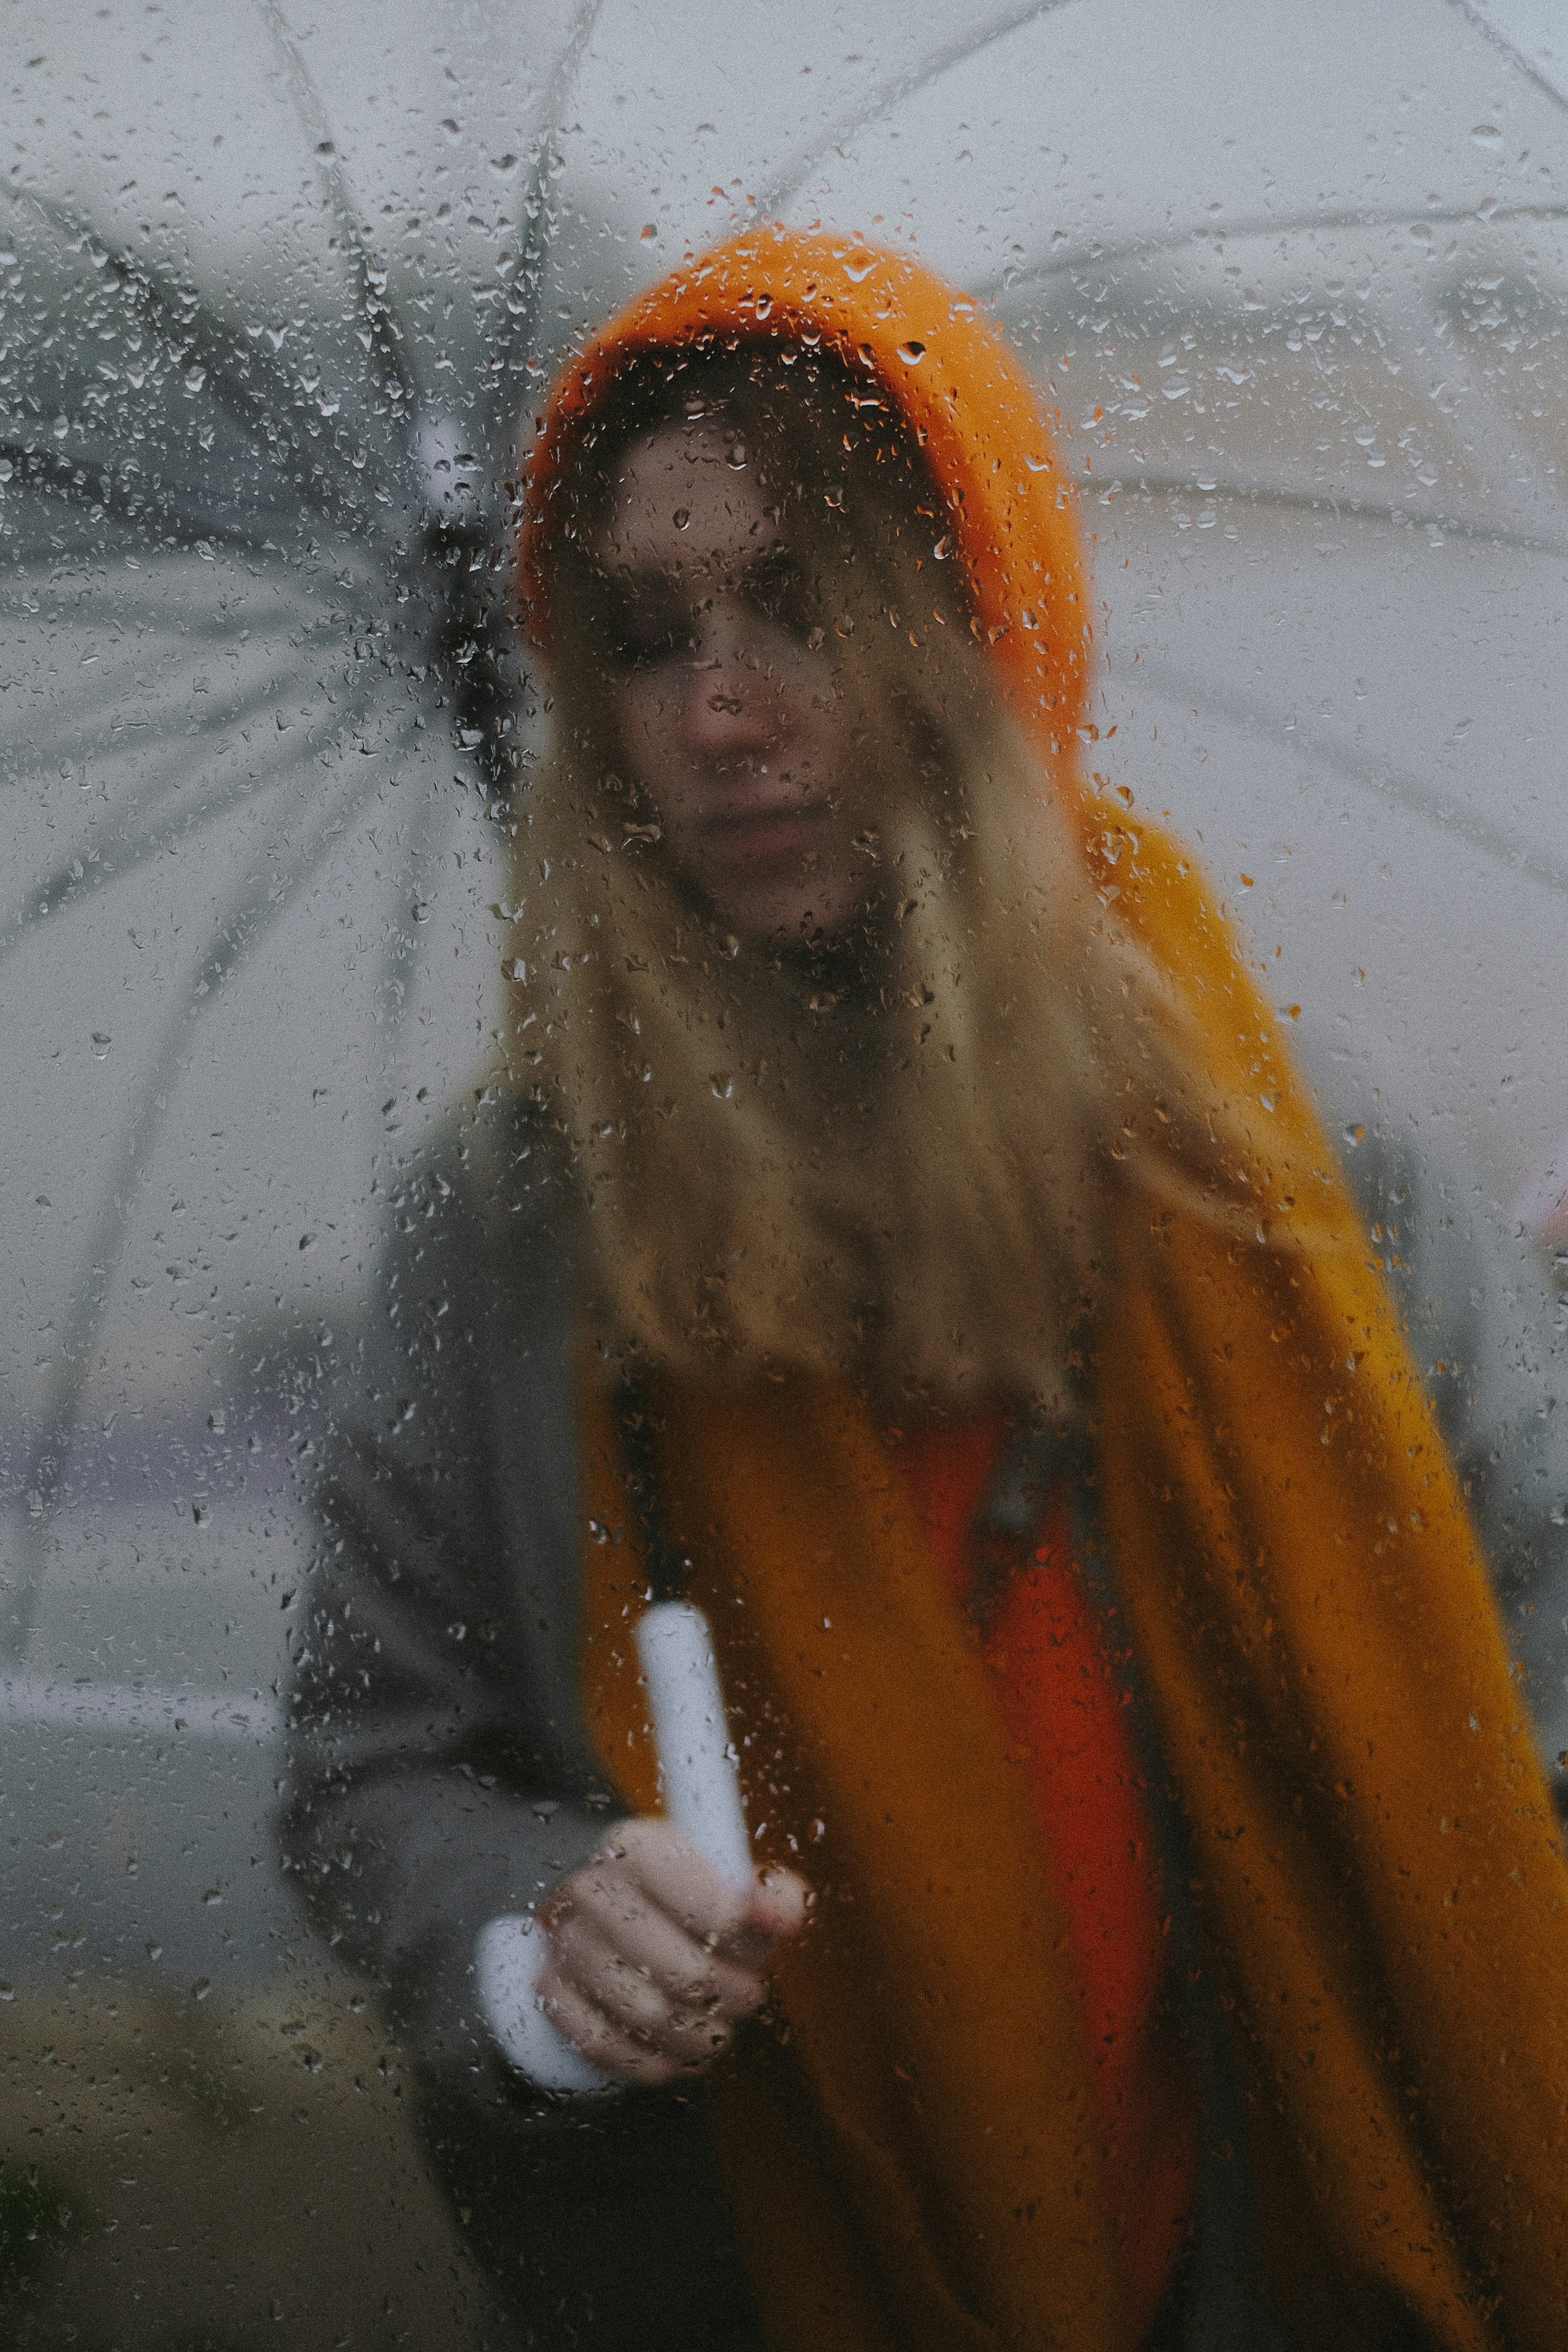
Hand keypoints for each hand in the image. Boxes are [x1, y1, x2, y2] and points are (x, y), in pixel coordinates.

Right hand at [535, 1816, 806, 2085]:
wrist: (612, 1916)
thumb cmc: (688, 1904)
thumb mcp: (732, 1887)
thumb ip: (770, 1897)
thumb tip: (782, 1915)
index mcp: (638, 1847)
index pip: (697, 1895)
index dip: (735, 1926)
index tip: (746, 1936)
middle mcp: (591, 1889)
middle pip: (685, 1972)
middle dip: (731, 1995)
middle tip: (745, 1993)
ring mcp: (566, 1942)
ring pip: (650, 2015)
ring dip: (700, 2034)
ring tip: (718, 2023)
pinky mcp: (550, 1991)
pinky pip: (609, 2047)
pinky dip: (655, 2059)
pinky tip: (677, 2046)